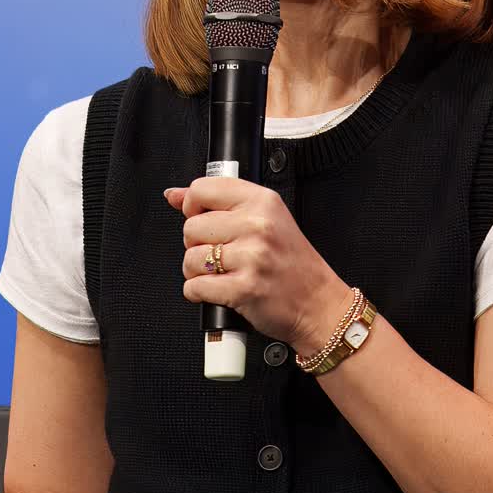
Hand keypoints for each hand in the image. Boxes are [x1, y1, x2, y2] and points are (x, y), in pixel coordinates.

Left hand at [168, 176, 352, 355]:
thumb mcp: (266, 219)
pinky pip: (195, 287)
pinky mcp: (244, 289)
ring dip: (198, 272)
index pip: (202, 189)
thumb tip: (174, 194)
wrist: (318, 303)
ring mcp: (251, 257)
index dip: (192, 206)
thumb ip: (218, 203)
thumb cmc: (292, 263)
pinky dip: (199, 293)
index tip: (202, 218)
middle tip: (222, 254)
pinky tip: (219, 290)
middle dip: (198, 244)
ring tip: (222, 273)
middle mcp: (258, 225)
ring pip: (190, 259)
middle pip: (191, 226)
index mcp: (262, 201)